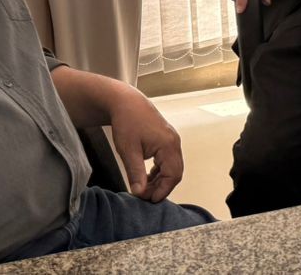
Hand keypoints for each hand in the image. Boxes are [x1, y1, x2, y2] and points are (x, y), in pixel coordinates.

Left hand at [104, 81, 184, 202]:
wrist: (125, 102)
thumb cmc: (127, 121)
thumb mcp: (129, 150)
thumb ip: (135, 173)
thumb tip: (139, 192)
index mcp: (168, 145)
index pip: (173, 175)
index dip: (161, 190)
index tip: (147, 199)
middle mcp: (174, 142)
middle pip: (175, 173)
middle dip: (161, 187)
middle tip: (144, 196)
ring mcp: (171, 140)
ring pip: (172, 167)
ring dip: (160, 180)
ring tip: (144, 188)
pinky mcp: (165, 139)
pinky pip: (168, 160)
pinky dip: (159, 171)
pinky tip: (146, 176)